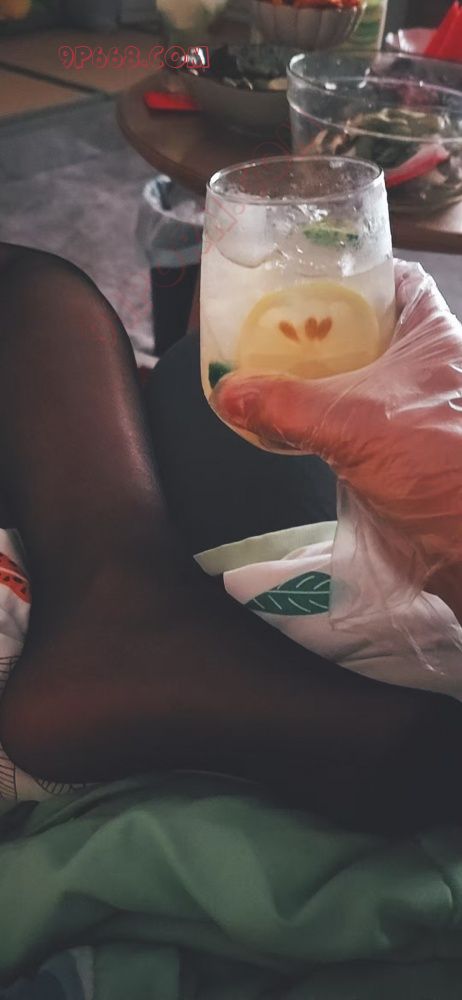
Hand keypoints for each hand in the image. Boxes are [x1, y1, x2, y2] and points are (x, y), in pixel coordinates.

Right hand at [213, 261, 461, 580]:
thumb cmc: (438, 463)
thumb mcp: (355, 424)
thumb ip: (287, 406)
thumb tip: (227, 391)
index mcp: (433, 334)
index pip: (398, 280)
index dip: (357, 271)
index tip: (311, 273)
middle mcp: (428, 363)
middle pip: (371, 328)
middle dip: (325, 327)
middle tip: (275, 326)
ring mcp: (415, 406)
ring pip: (362, 376)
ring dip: (323, 376)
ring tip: (272, 369)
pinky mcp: (403, 447)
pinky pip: (357, 418)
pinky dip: (327, 416)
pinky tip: (293, 419)